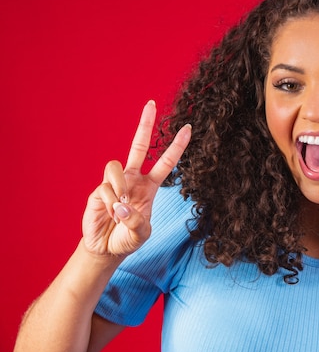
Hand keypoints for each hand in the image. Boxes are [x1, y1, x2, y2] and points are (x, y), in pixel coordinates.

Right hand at [82, 101, 190, 256]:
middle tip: (150, 103)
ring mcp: (116, 182)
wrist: (106, 248)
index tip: (188, 128)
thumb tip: (121, 205)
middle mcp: (133, 179)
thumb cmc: (128, 239)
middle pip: (138, 145)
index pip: (166, 162)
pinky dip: (109, 203)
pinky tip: (109, 214)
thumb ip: (135, 221)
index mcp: (150, 186)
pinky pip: (105, 188)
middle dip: (145, 124)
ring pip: (116, 166)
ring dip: (119, 188)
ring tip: (118, 210)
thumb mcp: (141, 234)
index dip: (177, 146)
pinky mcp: (98, 190)